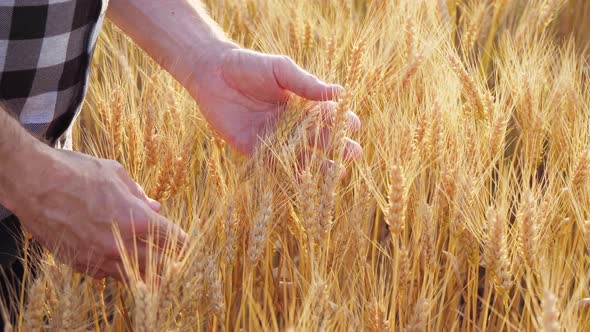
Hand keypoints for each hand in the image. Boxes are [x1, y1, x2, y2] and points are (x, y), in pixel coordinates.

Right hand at [9, 146, 185, 278]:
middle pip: (158, 264)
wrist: (33, 182)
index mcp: (137, 219)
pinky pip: (105, 274)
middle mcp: (120, 243)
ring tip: (152, 268)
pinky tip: (119, 263)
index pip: (171, 238)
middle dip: (169, 262)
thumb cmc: (77, 172)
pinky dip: (116, 270)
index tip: (184, 241)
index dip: (181, 240)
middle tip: (174, 259)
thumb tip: (156, 206)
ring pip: (132, 275)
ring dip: (145, 272)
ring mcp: (98, 256)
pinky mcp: (79, 262)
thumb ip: (139, 194)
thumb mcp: (116, 174)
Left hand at [184, 46, 361, 156]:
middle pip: (319, 138)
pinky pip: (275, 164)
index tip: (355, 125)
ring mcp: (275, 139)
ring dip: (320, 165)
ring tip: (338, 171)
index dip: (342, 120)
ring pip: (302, 156)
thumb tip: (340, 92)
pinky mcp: (255, 150)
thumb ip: (306, 83)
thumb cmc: (249, 66)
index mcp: (301, 104)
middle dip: (338, 146)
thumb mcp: (280, 70)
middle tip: (354, 153)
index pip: (327, 115)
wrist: (212, 74)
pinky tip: (304, 179)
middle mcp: (291, 124)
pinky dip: (289, 173)